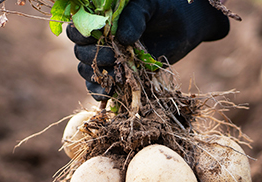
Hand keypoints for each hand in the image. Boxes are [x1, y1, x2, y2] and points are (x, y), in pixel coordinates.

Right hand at [68, 0, 230, 99]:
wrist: (184, 25)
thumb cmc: (164, 8)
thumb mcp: (149, 6)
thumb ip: (134, 17)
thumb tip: (121, 38)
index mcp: (99, 20)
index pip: (77, 29)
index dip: (80, 35)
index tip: (95, 37)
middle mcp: (98, 40)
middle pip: (80, 52)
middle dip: (93, 56)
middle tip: (112, 55)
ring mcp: (107, 59)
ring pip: (87, 70)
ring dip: (97, 75)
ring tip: (115, 73)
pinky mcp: (118, 75)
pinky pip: (100, 87)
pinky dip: (101, 92)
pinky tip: (110, 93)